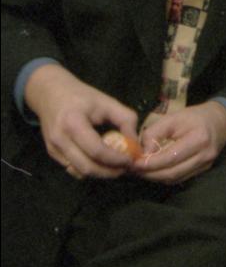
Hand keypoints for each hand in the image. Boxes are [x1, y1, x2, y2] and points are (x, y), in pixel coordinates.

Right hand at [24, 63, 137, 180]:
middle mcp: (60, 138)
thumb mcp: (107, 101)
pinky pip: (73, 169)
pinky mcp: (52, 153)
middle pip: (87, 167)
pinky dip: (89, 170)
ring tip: (115, 166)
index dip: (116, 159)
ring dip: (100, 173)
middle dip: (110, 172)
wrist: (50, 92)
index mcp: (73, 122)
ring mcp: (53, 148)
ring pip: (79, 172)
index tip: (131, 159)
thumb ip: (125, 120)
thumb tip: (135, 144)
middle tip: (126, 167)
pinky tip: (100, 162)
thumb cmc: (81, 96)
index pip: (96, 150)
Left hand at [135, 101, 225, 184]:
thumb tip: (144, 152)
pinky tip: (156, 171)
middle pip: (172, 172)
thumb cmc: (194, 116)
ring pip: (175, 178)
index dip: (151, 163)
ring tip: (142, 171)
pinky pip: (181, 178)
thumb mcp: (172, 117)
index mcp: (198, 139)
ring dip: (156, 177)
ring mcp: (205, 165)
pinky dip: (165, 176)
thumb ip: (155, 133)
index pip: (170, 157)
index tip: (134, 163)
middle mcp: (204, 155)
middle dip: (150, 173)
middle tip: (134, 169)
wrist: (220, 120)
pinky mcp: (204, 170)